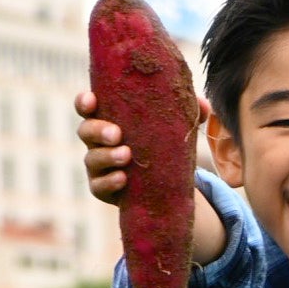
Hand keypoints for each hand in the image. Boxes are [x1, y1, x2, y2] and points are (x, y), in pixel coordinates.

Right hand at [76, 89, 214, 205]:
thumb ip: (188, 113)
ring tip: (126, 155)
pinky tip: (122, 178)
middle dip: (98, 130)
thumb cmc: (161, 144)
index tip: (91, 100)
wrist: (163, 183)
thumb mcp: (173, 127)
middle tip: (117, 133)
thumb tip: (203, 105)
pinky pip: (99, 186)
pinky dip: (109, 182)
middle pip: (85, 131)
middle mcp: (98, 141)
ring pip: (92, 158)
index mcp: (109, 119)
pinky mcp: (103, 188)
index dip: (84, 102)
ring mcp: (98, 166)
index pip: (88, 107)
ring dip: (107, 156)